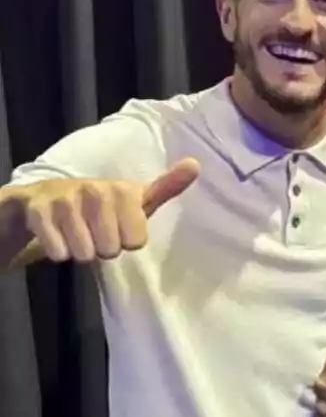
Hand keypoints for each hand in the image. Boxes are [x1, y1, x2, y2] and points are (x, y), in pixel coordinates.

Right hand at [11, 159, 199, 266]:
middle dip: (102, 250)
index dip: (128, 242)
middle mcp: (95, 188)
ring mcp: (65, 197)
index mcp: (124, 190)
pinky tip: (58, 241)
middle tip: (95, 236)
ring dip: (80, 252)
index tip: (121, 231)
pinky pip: (56, 247)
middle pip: (111, 248)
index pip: (137, 239)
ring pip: (84, 250)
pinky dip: (58, 251)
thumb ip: (165, 188)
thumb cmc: (97, 210)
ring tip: (77, 238)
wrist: (41, 205)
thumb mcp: (133, 201)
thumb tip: (196, 164)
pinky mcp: (37, 208)